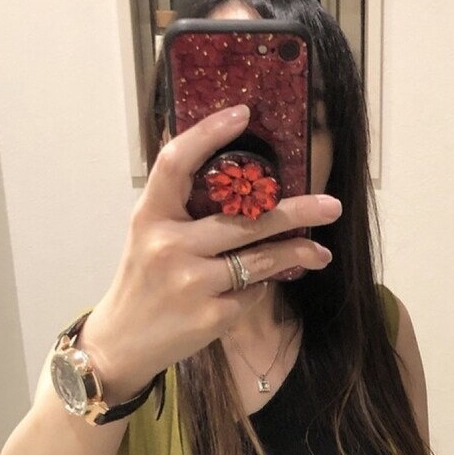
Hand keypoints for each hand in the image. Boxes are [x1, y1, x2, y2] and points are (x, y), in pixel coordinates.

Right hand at [79, 104, 339, 399]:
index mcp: (149, 216)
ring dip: (296, 253)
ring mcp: (191, 283)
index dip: (207, 134)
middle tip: (331, 205)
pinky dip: (259, 288)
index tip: (242, 113)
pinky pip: (251, 293)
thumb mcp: (149, 235)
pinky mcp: (210, 317)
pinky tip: (258, 288)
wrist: (123, 341)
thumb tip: (244, 184)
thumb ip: (182, 208)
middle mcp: (168, 246)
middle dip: (295, 211)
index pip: (176, 163)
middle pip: (243, 219)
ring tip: (320, 251)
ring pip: (259, 260)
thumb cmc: (144, 280)